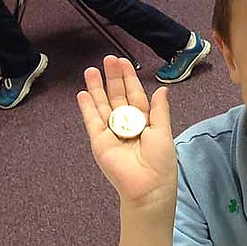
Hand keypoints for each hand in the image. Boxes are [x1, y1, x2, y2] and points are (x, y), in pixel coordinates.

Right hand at [77, 55, 176, 205]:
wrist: (148, 186)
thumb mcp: (163, 131)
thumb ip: (159, 110)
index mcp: (144, 122)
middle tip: (108, 59)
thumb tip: (162, 90)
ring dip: (97, 88)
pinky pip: (92, 121)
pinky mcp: (99, 141)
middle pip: (117, 97)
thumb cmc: (160, 161)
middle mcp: (126, 125)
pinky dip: (87, 107)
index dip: (129, 79)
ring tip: (91, 70)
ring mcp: (112, 132)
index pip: (135, 95)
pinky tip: (83, 92)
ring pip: (102, 105)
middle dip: (113, 78)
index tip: (123, 62)